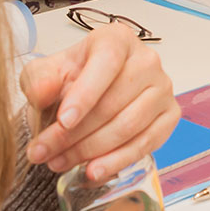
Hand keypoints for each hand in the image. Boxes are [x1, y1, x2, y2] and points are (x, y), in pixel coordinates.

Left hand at [20, 21, 177, 180]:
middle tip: (44, 151)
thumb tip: (42, 92)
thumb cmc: (70, 79)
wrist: (87, 97)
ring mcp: (163, 89)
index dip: (85, 94)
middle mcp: (147, 60)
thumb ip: (39, 80)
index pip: (106, 62)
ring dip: (90, 150)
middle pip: (114, 102)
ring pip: (128, 126)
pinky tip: (92, 170)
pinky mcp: (170, 116)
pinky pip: (146, 144)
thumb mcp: (43, 74)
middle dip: (74, 133)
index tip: (63, 121)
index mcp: (117, 39)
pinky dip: (117, 161)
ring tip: (59, 162)